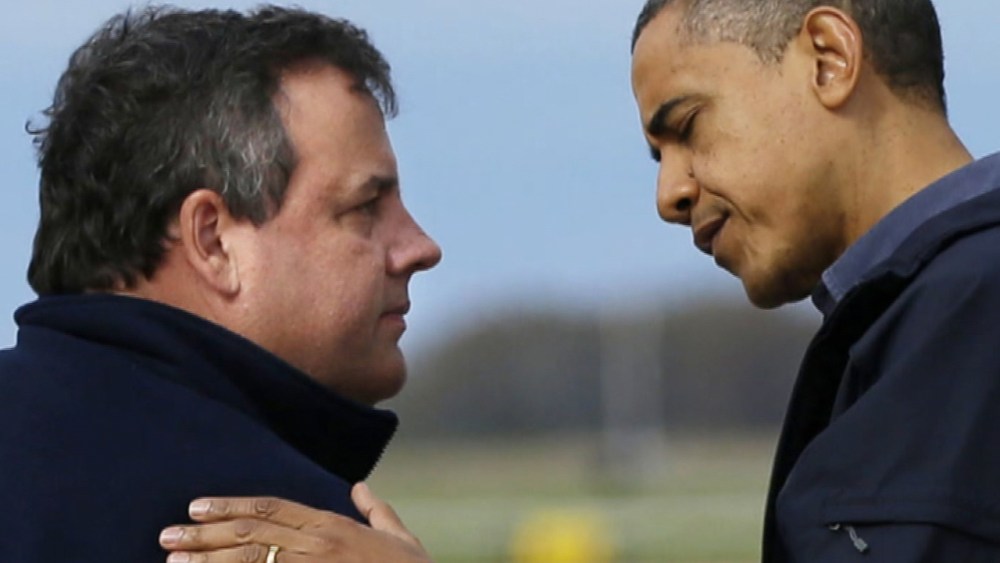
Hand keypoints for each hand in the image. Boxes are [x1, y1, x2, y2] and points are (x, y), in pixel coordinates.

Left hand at [159, 483, 430, 561]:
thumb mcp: (400, 537)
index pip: (270, 508)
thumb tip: (361, 488)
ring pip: (249, 560)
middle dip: (204, 533)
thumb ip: (377, 511)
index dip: (230, 506)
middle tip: (167, 535)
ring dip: (206, 560)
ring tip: (173, 559)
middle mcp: (317, 545)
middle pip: (250, 533)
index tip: (197, 506)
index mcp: (333, 526)